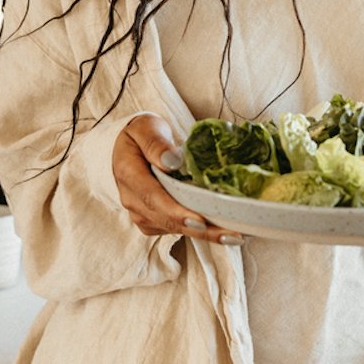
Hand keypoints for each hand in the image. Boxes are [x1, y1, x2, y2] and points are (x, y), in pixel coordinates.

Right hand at [111, 114, 241, 244]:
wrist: (128, 147)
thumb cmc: (141, 134)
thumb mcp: (146, 127)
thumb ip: (156, 143)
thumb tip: (172, 161)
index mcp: (129, 175)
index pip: (153, 198)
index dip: (177, 212)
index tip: (200, 221)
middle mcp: (133, 200)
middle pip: (168, 220)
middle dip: (201, 230)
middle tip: (231, 235)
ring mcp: (142, 213)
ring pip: (175, 229)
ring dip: (206, 234)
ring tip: (235, 235)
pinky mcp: (153, 220)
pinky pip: (176, 229)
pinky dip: (200, 230)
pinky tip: (223, 229)